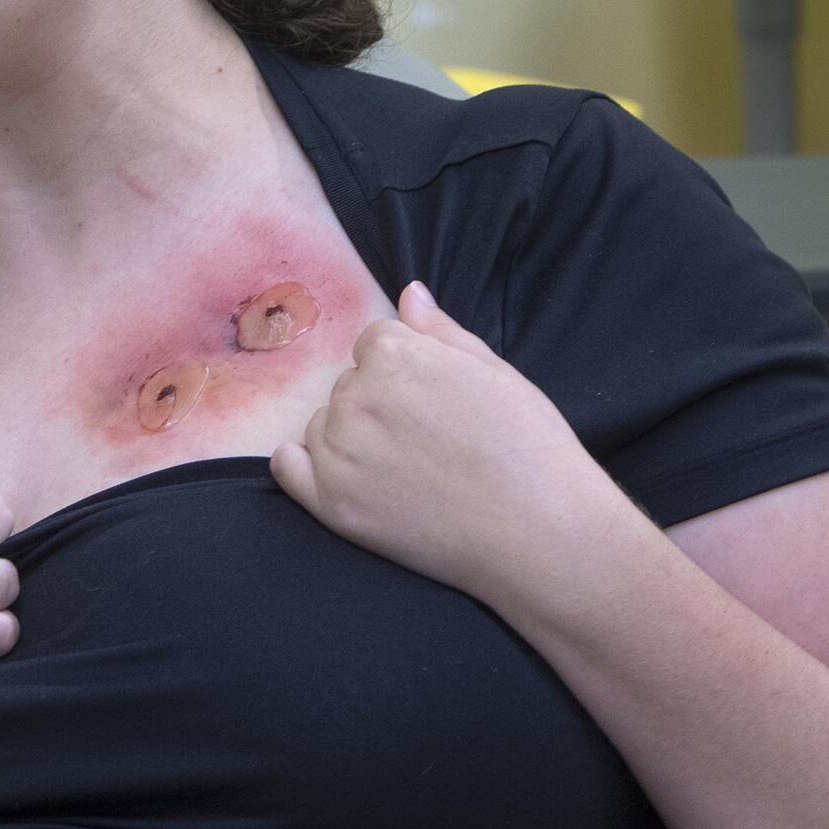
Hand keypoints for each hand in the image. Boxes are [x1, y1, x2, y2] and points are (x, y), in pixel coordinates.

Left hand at [269, 282, 631, 609]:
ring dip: (350, 437)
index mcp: (393, 355)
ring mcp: (338, 451)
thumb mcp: (496, 372)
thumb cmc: (529, 448)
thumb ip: (441, 331)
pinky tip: (344, 474)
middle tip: (428, 439)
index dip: (407, 371)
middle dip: (379, 402)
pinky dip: (305, 465)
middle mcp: (355, 397)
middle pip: (348, 384)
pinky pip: (288, 466)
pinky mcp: (330, 503)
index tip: (435, 400)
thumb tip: (408, 294)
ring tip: (407, 468)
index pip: (374, 344)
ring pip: (323, 424)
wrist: (539, 534)